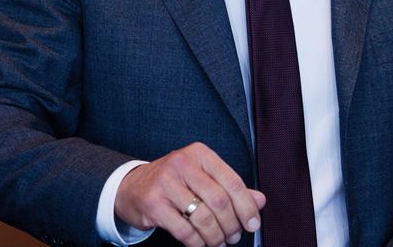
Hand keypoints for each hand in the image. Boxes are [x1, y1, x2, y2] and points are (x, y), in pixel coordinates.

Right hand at [114, 142, 265, 246]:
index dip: (247, 206)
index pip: (232, 181)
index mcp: (199, 154)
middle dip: (231, 225)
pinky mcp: (154, 203)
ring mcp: (166, 183)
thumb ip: (231, 189)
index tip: (253, 224)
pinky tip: (201, 244)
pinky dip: (198, 243)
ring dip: (216, 237)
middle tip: (234, 237)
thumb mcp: (202, 179)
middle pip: (219, 201)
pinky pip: (185, 231)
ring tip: (218, 242)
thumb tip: (260, 201)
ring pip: (203, 218)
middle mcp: (182, 163)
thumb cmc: (173, 183)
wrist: (131, 187)